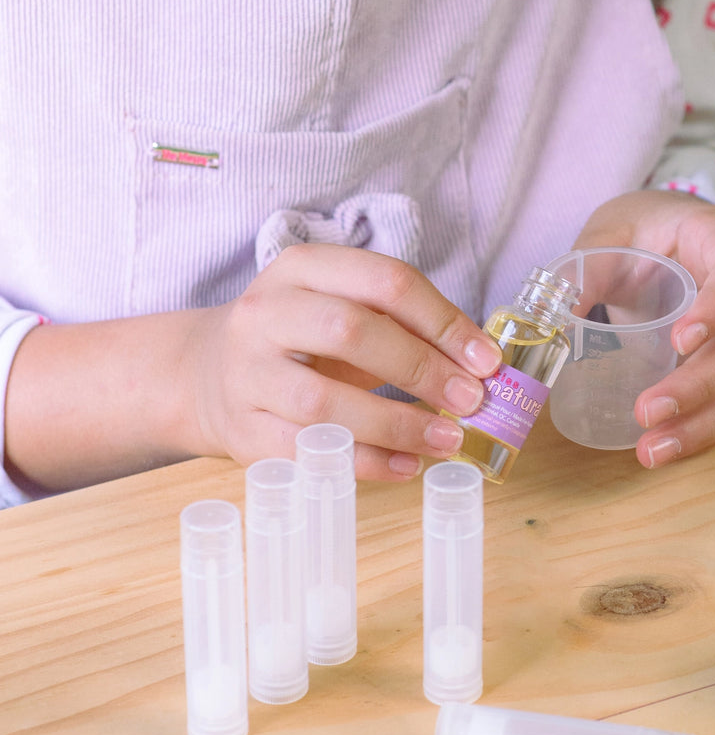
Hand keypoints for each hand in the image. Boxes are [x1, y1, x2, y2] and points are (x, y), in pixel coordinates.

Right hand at [186, 244, 500, 480]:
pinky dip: (365, 463)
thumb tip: (481, 364)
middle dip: (422, 368)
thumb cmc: (300, 339)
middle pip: (351, 332)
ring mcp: (248, 373)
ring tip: (447, 439)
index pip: (385, 281)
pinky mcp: (242, 430)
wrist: (207, 373)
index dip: (444, 321)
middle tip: (471, 400)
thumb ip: (403, 325)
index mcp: (302, 268)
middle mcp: (266, 313)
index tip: (486, 360)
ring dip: (397, 423)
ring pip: (324, 402)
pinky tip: (406, 466)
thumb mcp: (342, 308)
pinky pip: (309, 452)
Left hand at [571, 190, 714, 467]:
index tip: (680, 341)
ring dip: (705, 425)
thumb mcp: (610, 234)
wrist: (671, 240)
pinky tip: (666, 450)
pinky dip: (706, 433)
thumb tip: (554, 327)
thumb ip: (584, 272)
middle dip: (700, 386)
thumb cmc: (646, 233)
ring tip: (653, 451)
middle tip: (647, 412)